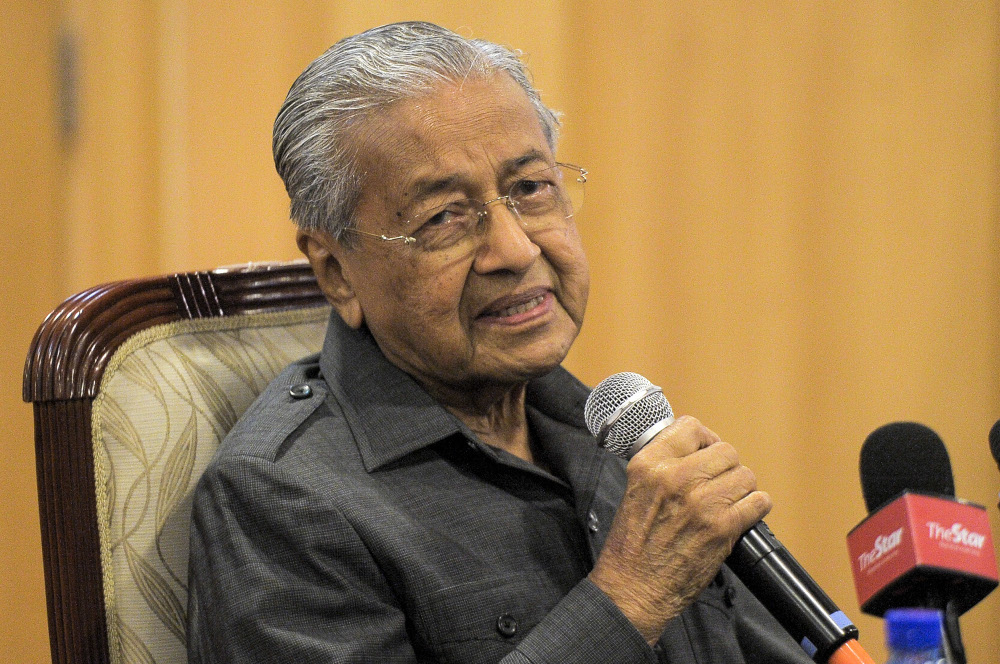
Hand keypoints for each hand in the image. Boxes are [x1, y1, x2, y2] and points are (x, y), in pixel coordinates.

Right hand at [588, 415, 771, 643]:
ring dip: (741, 489)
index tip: (705, 453)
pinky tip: (741, 516)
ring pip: (745, 475)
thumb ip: (662, 465)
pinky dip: (755, 508)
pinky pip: (758, 502)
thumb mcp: (635, 489)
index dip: (704, 439)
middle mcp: (676, 478)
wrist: (633, 588)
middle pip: (725, 451)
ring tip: (727, 503)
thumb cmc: (632, 544)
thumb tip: (696, 448)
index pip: (691, 427)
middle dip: (725, 468)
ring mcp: (701, 503)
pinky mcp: (722, 528)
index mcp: (649, 465)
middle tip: (717, 485)